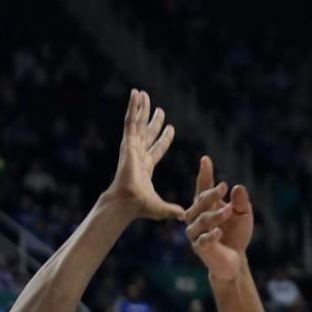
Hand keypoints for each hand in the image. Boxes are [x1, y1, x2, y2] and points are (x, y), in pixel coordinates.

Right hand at [107, 90, 183, 221]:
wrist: (128, 201)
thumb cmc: (141, 207)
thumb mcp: (161, 208)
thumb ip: (172, 210)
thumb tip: (184, 217)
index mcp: (145, 167)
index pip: (156, 149)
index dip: (164, 139)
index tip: (170, 128)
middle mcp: (138, 155)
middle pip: (147, 133)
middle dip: (153, 121)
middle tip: (160, 110)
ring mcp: (131, 147)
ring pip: (137, 123)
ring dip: (140, 108)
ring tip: (142, 94)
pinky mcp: (127, 142)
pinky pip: (130, 120)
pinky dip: (132, 106)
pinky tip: (135, 93)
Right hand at [185, 155, 253, 285]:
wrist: (235, 260)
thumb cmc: (236, 234)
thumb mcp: (244, 215)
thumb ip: (241, 202)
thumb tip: (238, 187)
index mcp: (205, 206)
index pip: (203, 187)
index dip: (204, 174)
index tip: (205, 159)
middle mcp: (196, 217)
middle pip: (200, 202)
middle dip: (211, 194)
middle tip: (224, 186)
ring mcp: (196, 233)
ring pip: (201, 220)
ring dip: (215, 215)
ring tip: (229, 211)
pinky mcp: (200, 248)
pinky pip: (203, 240)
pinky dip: (210, 236)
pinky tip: (219, 232)